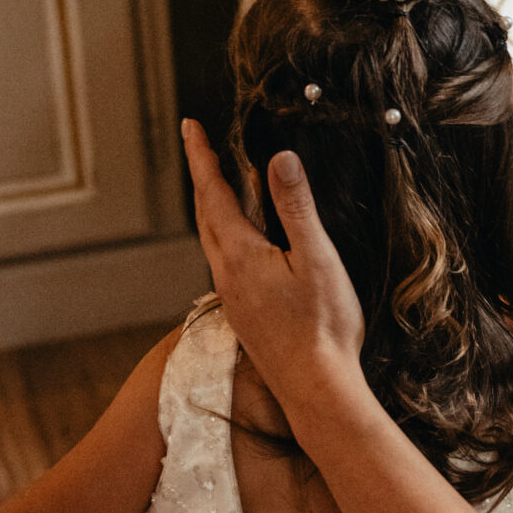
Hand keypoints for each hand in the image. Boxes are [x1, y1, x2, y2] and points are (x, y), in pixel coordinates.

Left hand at [181, 123, 370, 423]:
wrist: (315, 388)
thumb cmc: (322, 326)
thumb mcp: (317, 258)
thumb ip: (296, 207)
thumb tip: (280, 158)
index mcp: (239, 253)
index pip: (212, 191)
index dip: (201, 155)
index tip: (190, 125)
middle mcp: (226, 273)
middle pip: (204, 213)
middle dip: (202, 176)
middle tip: (201, 146)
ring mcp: (233, 296)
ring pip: (213, 239)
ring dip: (212, 206)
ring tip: (221, 184)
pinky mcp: (243, 313)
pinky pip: (226, 261)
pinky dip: (227, 234)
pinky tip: (246, 242)